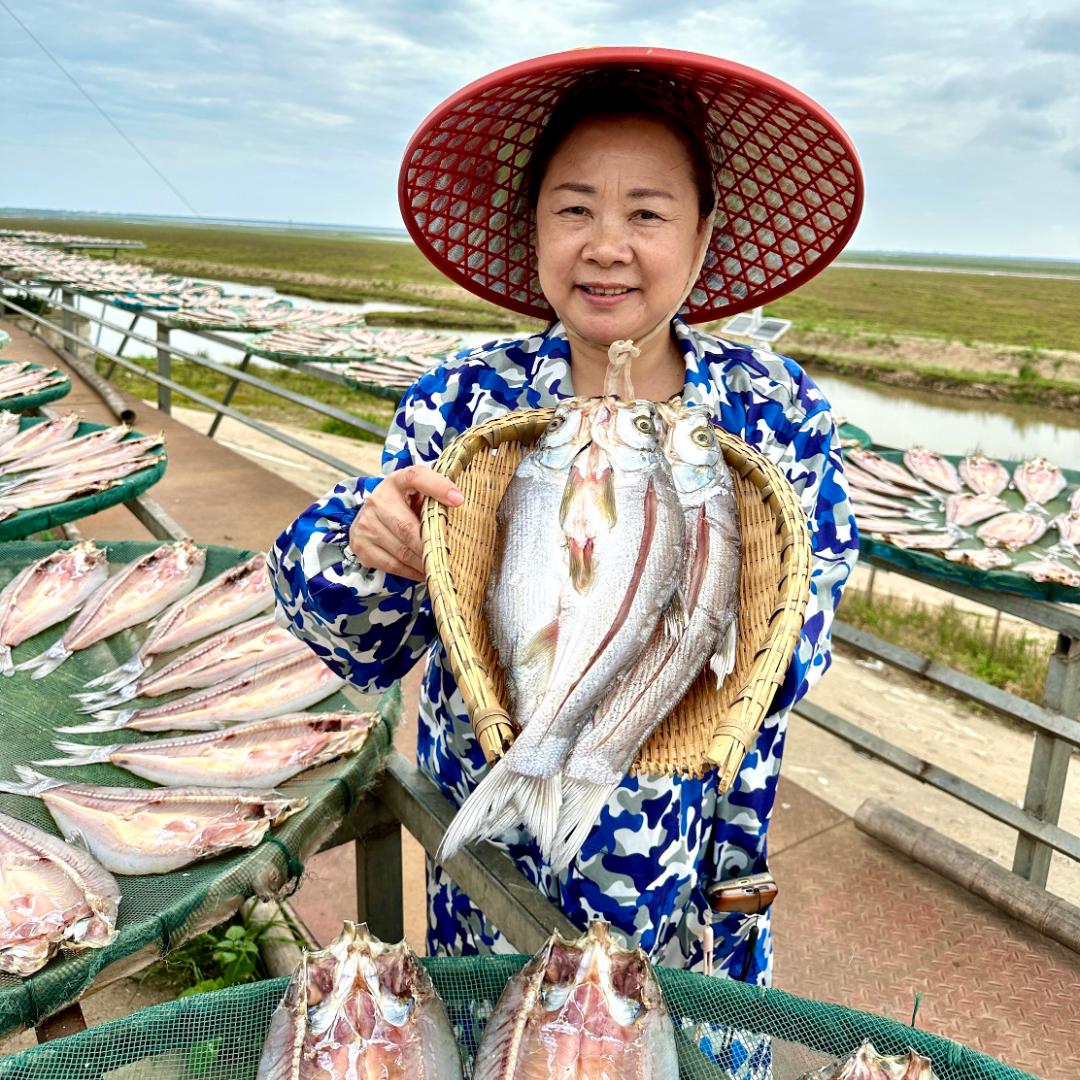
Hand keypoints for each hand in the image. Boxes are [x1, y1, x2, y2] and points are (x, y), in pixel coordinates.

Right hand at [347, 465, 462, 581]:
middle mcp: (377, 500)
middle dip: (431, 544)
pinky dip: (412, 572)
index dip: (438, 487)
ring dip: (424, 562)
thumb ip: (436, 495)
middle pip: (408, 527)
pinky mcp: (361, 545)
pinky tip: (424, 572)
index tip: (459, 500)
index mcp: (397, 481)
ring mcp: (366, 524)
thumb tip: (459, 504)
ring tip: (440, 566)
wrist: (372, 516)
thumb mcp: (419, 492)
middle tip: (450, 555)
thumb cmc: (406, 504)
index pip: (416, 477)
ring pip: (402, 551)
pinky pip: (392, 565)